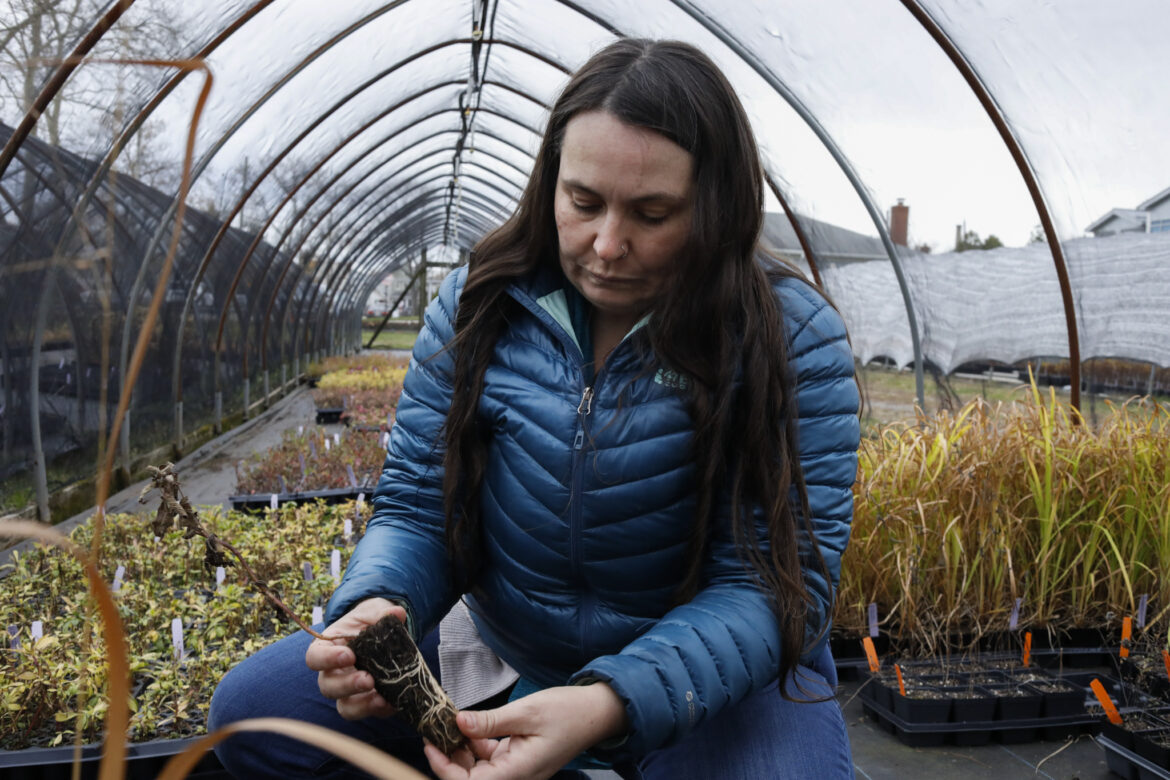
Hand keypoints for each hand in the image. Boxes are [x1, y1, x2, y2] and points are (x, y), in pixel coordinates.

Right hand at [304, 597, 404, 719]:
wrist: (383, 635)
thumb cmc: (369, 622)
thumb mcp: (373, 613)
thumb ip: (381, 613)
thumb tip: (396, 614)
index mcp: (327, 649)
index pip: (315, 658)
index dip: (327, 659)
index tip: (348, 655)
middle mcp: (333, 674)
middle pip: (328, 687)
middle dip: (347, 686)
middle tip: (367, 679)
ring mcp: (348, 692)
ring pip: (345, 706)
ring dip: (362, 704)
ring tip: (380, 698)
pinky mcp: (367, 702)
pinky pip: (368, 712)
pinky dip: (380, 710)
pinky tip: (394, 703)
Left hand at [424, 684, 627, 779]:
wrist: (597, 713)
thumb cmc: (567, 712)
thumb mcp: (526, 712)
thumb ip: (490, 722)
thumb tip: (458, 722)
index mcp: (518, 773)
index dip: (444, 768)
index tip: (430, 744)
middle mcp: (516, 778)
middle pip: (471, 779)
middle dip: (449, 758)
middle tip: (437, 729)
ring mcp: (517, 771)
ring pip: (477, 770)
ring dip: (462, 751)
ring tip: (451, 724)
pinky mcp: (518, 761)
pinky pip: (489, 760)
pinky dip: (477, 745)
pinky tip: (471, 726)